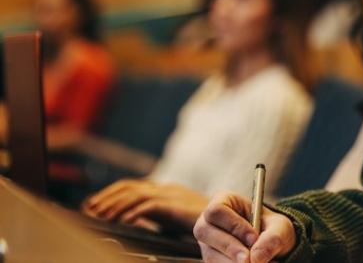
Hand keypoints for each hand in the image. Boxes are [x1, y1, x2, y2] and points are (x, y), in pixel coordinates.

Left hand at [82, 179, 207, 231]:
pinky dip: (135, 213)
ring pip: (136, 195)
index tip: (93, 203)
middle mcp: (166, 188)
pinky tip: (124, 222)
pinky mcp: (177, 205)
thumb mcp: (174, 217)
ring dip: (116, 205)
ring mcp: (171, 195)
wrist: (227, 219)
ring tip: (102, 216)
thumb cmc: (202, 222)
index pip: (131, 186)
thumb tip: (132, 220)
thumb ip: (156, 215)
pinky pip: (151, 206)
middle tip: (90, 209)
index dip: (110, 193)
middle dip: (107, 197)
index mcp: (164, 190)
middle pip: (129, 187)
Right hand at [193, 191, 295, 262]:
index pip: (217, 210)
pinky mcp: (210, 258)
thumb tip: (256, 257)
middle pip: (205, 232)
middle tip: (250, 259)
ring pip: (210, 254)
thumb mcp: (280, 226)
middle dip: (230, 248)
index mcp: (224, 201)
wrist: (271, 246)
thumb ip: (273, 237)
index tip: (253, 238)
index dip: (234, 225)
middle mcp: (209, 220)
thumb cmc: (272, 228)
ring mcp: (207, 242)